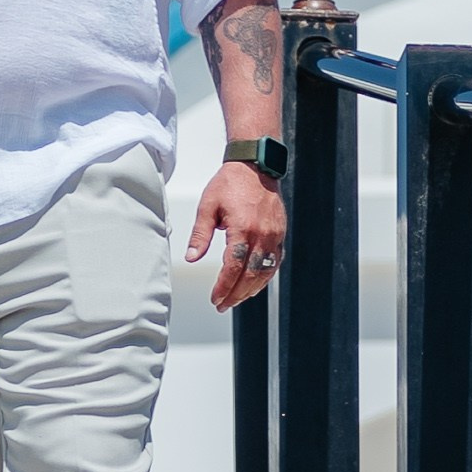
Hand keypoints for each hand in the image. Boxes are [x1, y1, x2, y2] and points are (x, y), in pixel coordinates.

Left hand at [187, 159, 286, 311]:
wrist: (255, 166)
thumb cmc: (229, 183)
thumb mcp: (207, 206)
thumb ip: (200, 235)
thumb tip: (191, 257)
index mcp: (242, 228)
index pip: (233, 267)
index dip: (224, 286)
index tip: (215, 298)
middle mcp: (262, 235)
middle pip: (250, 275)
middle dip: (236, 294)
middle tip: (223, 305)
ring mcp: (274, 235)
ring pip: (265, 272)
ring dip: (251, 289)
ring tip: (236, 299)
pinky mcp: (280, 234)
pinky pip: (274, 262)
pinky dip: (264, 276)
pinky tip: (254, 284)